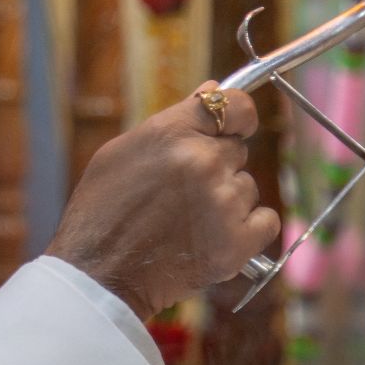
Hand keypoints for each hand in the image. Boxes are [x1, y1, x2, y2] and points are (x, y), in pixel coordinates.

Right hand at [45, 81, 280, 319]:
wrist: (98, 275)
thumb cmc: (101, 211)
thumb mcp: (120, 152)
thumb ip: (172, 122)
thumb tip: (210, 90)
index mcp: (173, 134)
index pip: (234, 104)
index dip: (239, 115)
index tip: (236, 126)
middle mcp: (203, 162)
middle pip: (236, 151)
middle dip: (215, 166)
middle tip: (181, 193)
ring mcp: (224, 203)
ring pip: (246, 188)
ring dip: (226, 201)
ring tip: (187, 221)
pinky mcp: (238, 243)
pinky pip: (266, 222)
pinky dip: (246, 230)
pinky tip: (213, 236)